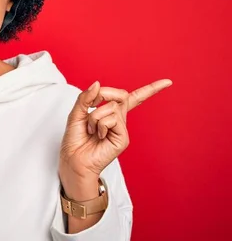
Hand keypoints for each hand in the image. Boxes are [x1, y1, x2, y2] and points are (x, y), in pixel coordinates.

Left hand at [58, 79, 172, 196]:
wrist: (74, 159)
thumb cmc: (75, 139)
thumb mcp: (77, 112)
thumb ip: (86, 98)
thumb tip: (98, 83)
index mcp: (110, 112)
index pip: (131, 98)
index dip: (150, 89)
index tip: (168, 82)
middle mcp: (118, 119)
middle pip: (121, 95)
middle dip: (103, 95)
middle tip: (91, 106)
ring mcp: (122, 129)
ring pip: (112, 107)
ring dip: (94, 116)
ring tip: (91, 130)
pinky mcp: (123, 138)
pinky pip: (112, 119)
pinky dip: (100, 124)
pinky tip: (98, 135)